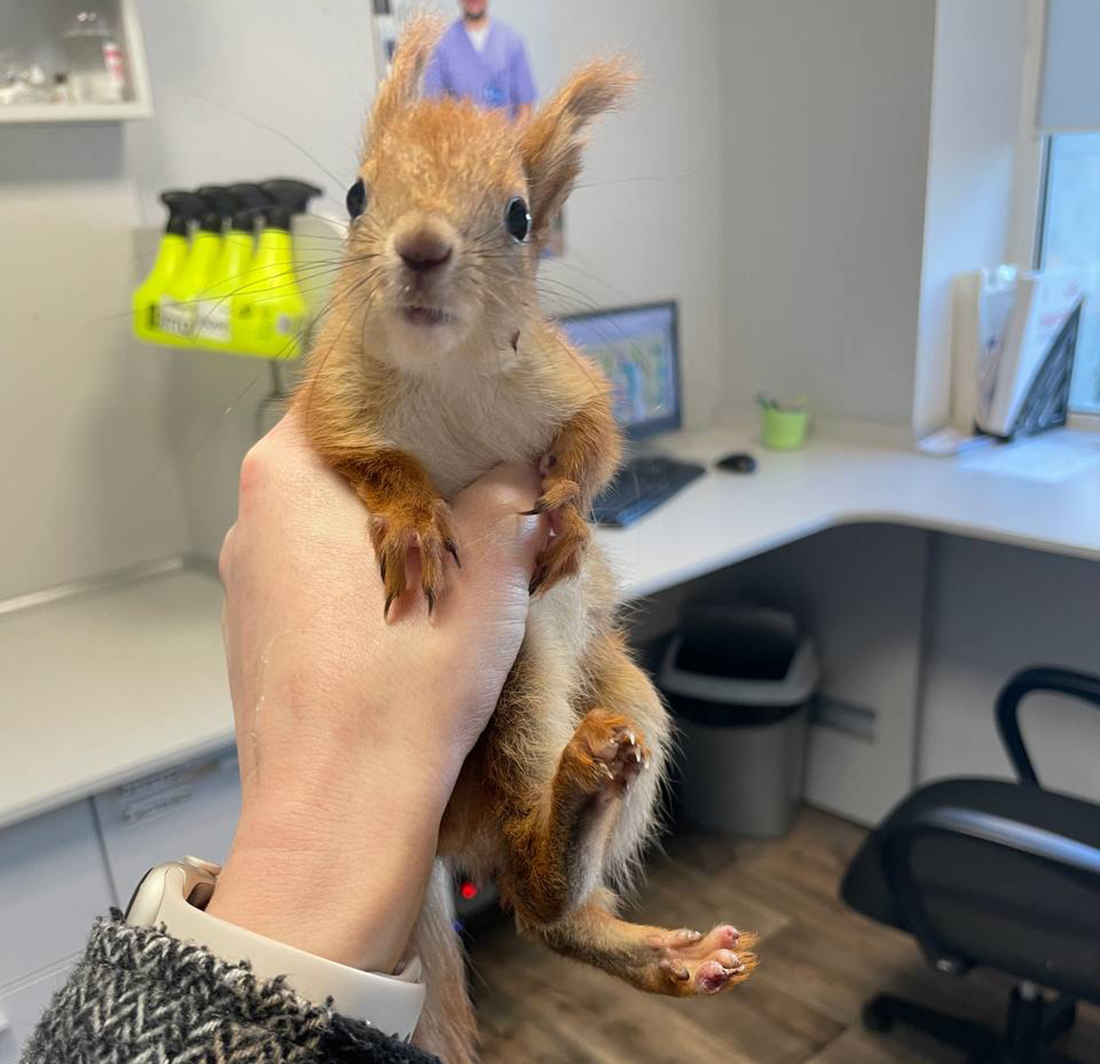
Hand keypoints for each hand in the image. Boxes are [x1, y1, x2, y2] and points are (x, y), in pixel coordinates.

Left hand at [207, 410, 545, 971]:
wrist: (339, 818)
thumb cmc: (401, 696)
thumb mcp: (485, 578)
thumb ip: (505, 502)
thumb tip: (519, 473)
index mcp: (290, 477)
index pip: (348, 388)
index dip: (417, 387)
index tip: (470, 395)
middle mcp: (254, 520)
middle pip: (347, 459)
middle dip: (423, 465)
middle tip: (491, 477)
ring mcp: (252, 581)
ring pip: (338, 521)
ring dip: (403, 526)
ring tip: (469, 552)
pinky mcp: (264, 634)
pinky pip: (324, 576)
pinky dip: (375, 575)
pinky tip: (424, 609)